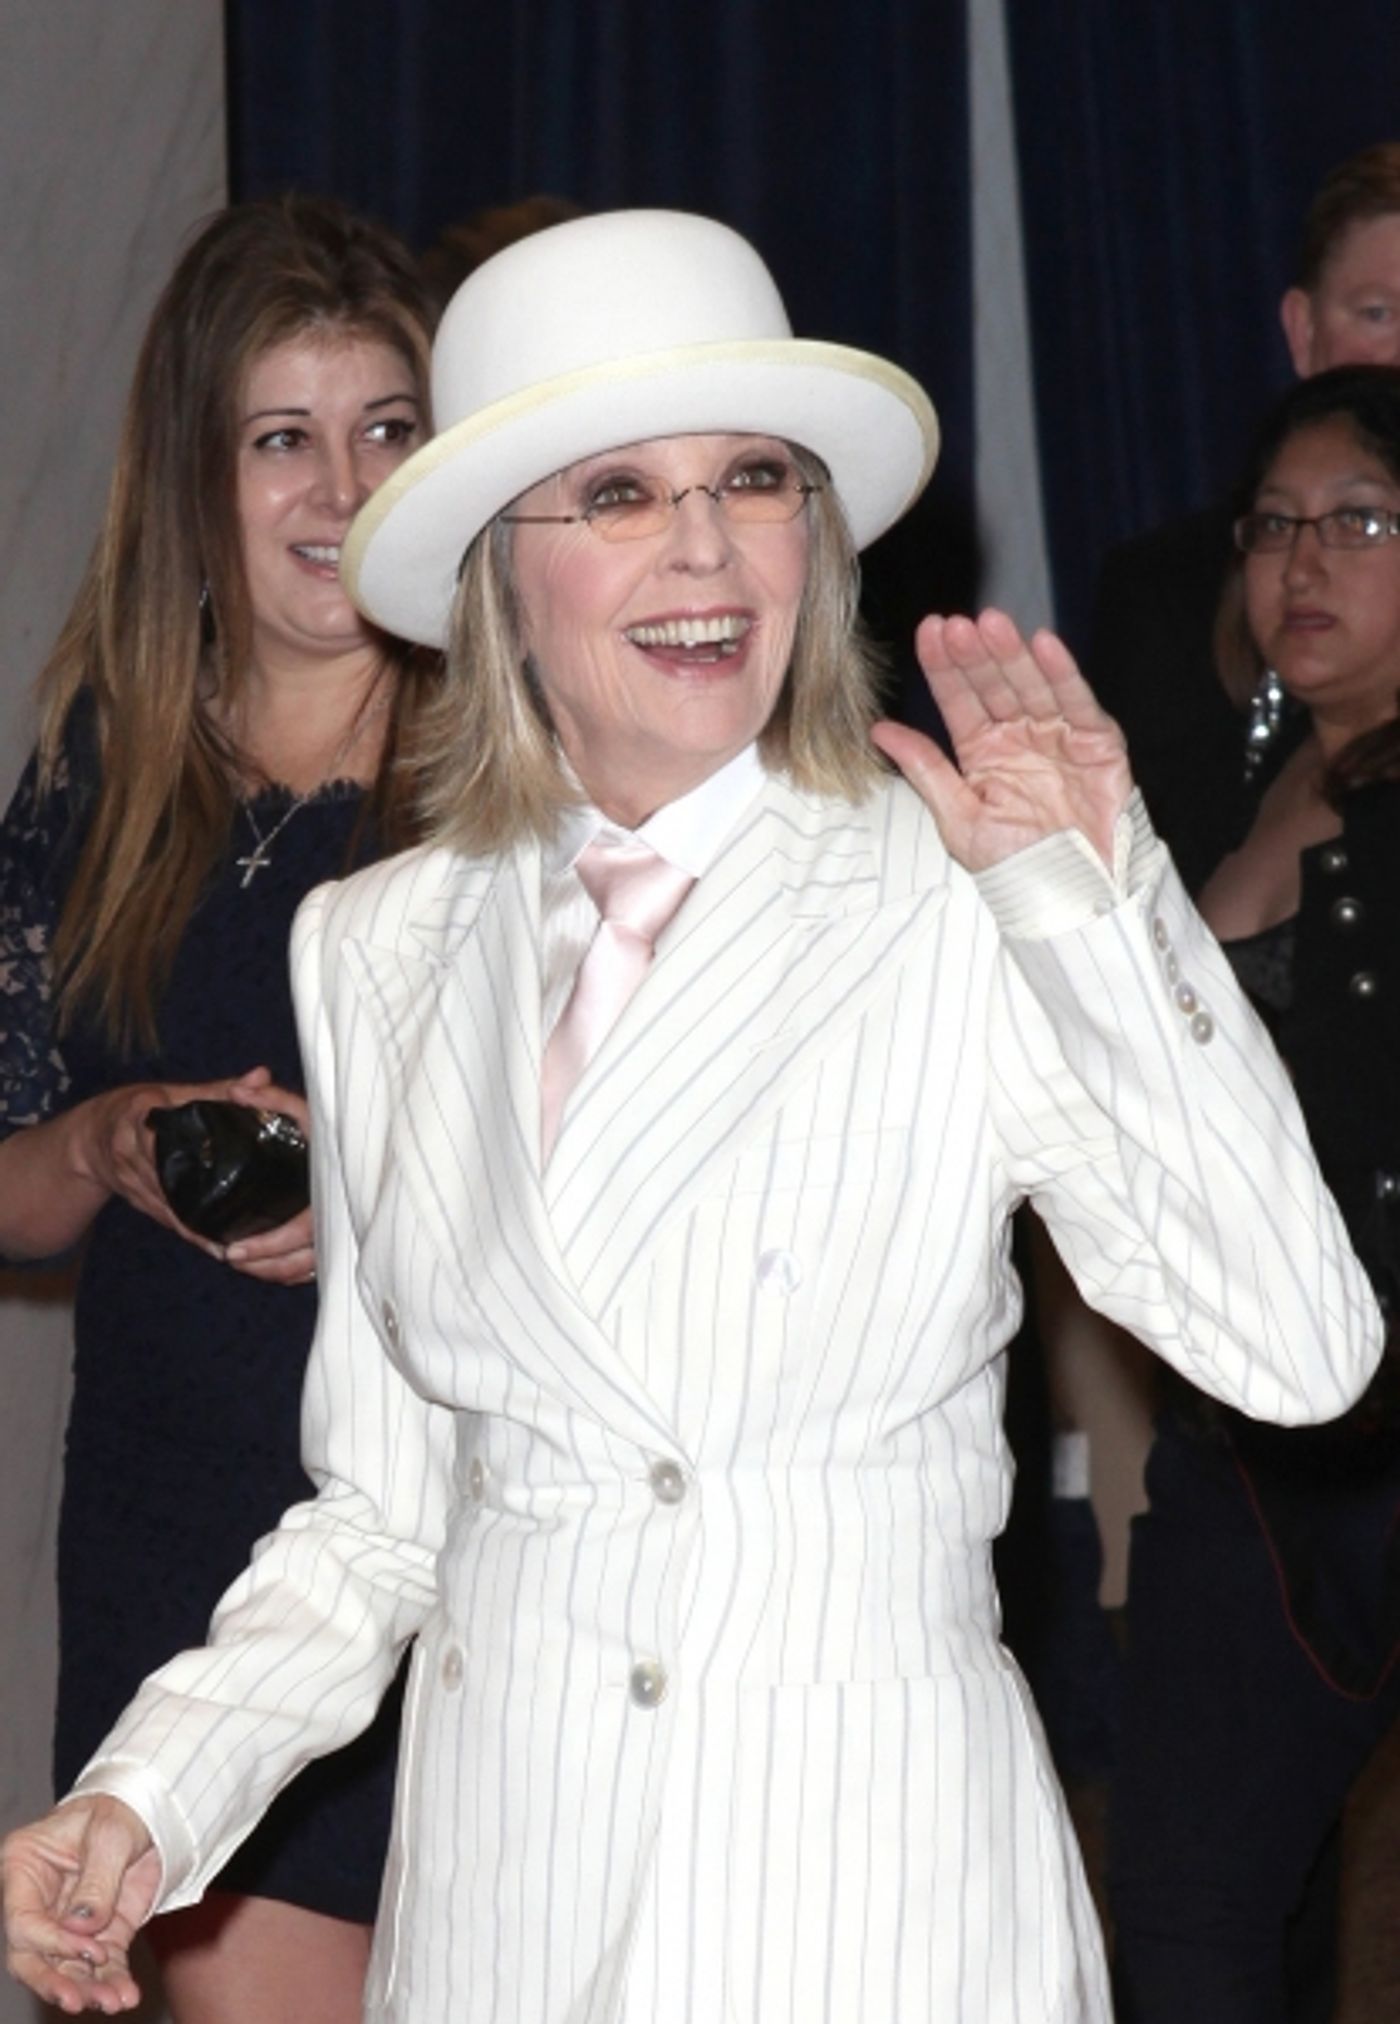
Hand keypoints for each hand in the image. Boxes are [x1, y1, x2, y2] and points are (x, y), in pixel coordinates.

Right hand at [3, 1797, 158, 2013]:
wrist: (151, 1812)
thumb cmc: (119, 1810)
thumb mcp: (110, 1835)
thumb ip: (96, 1881)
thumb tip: (80, 1928)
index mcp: (24, 1868)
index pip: (22, 1922)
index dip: (51, 1943)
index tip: (89, 1950)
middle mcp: (39, 1902)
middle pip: (31, 1957)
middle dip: (54, 1982)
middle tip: (78, 2001)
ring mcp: (68, 1924)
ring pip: (65, 1969)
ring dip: (87, 1990)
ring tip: (112, 2001)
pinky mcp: (100, 1935)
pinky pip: (101, 1967)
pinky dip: (113, 1982)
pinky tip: (126, 1996)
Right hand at [76, 1067, 315, 1280]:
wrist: (88, 1137)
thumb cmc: (138, 1108)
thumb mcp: (174, 1092)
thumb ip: (219, 1088)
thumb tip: (262, 1075)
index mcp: (139, 1118)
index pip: (163, 1137)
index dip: (187, 1156)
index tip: (217, 1176)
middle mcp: (129, 1151)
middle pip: (167, 1180)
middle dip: (198, 1203)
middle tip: (235, 1222)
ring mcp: (129, 1180)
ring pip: (165, 1207)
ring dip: (196, 1228)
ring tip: (231, 1243)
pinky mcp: (135, 1200)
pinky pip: (163, 1219)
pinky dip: (188, 1232)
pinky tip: (213, 1246)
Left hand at [871, 609, 1131, 872]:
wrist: (1071, 898)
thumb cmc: (1015, 866)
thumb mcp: (958, 818)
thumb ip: (924, 769)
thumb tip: (879, 730)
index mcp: (982, 751)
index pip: (959, 699)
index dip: (945, 667)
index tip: (929, 632)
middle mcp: (1019, 736)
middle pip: (994, 685)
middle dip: (976, 655)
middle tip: (958, 625)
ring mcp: (1057, 736)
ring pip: (1032, 685)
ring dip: (1013, 654)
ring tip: (992, 625)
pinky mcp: (1098, 743)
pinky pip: (1078, 703)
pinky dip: (1063, 674)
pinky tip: (1044, 645)